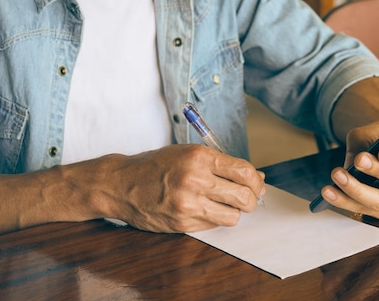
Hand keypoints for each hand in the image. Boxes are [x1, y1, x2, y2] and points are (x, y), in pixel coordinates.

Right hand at [90, 144, 265, 232]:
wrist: (121, 184)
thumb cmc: (156, 166)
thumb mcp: (188, 153)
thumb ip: (220, 164)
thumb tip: (255, 177)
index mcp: (199, 157)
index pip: (244, 171)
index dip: (256, 181)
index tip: (257, 184)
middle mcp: (195, 179)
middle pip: (244, 196)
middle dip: (251, 199)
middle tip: (247, 199)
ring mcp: (188, 203)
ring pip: (233, 216)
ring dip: (234, 212)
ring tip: (225, 205)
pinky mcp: (182, 223)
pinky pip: (214, 225)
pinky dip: (215, 219)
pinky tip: (205, 210)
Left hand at [320, 121, 378, 219]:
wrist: (374, 155)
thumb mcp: (375, 131)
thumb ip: (369, 139)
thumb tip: (356, 160)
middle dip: (377, 171)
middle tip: (358, 160)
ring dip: (355, 189)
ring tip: (337, 174)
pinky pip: (363, 210)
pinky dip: (344, 201)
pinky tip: (329, 192)